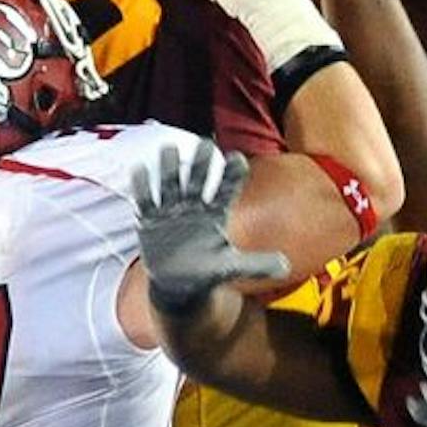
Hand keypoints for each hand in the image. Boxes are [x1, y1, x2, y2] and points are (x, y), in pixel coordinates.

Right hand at [132, 140, 289, 311]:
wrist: (179, 282)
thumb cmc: (208, 270)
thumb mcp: (232, 267)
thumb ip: (257, 264)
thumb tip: (287, 267)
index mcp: (215, 214)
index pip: (226, 191)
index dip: (232, 176)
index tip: (239, 159)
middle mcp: (194, 208)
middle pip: (197, 181)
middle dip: (201, 164)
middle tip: (206, 144)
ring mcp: (171, 212)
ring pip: (171, 185)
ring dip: (169, 168)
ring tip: (169, 149)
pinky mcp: (152, 221)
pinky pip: (147, 202)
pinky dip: (143, 188)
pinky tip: (139, 170)